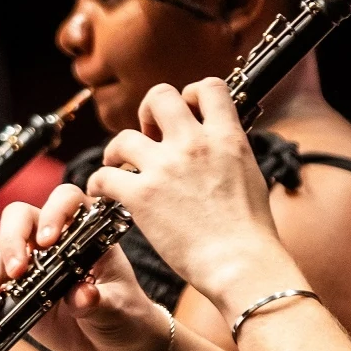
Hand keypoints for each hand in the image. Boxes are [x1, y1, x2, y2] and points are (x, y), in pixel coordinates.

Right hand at [0, 184, 172, 350]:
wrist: (118, 344)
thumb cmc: (126, 316)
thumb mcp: (118, 308)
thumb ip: (100, 301)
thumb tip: (84, 295)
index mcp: (86, 233)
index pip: (66, 201)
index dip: (55, 213)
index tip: (50, 241)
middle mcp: (53, 242)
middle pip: (20, 219)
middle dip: (13, 241)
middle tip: (17, 270)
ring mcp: (30, 266)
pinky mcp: (12, 292)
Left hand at [90, 80, 289, 311]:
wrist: (240, 264)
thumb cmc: (250, 232)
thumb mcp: (251, 175)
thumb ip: (229, 151)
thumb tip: (218, 143)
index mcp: (227, 137)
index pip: (208, 86)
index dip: (191, 94)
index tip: (186, 114)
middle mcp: (194, 144)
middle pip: (159, 96)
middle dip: (148, 112)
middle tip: (149, 136)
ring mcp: (165, 168)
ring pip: (123, 137)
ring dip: (116, 151)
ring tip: (119, 167)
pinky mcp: (141, 196)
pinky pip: (104, 176)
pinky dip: (99, 183)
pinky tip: (104, 193)